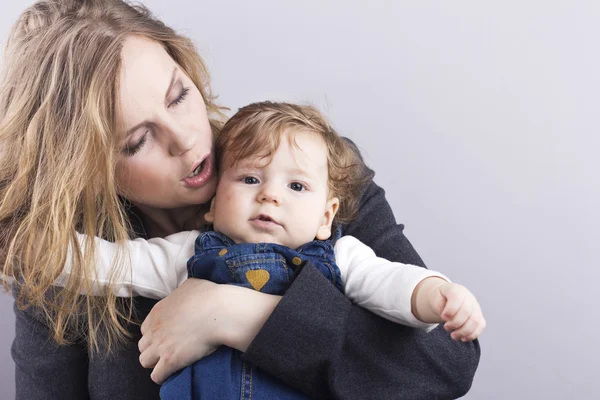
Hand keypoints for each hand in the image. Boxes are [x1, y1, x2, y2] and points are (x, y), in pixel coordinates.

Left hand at [138, 278, 279, 383]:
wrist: (219, 311)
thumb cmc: (209, 296)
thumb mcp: (190, 285)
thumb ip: (181, 292)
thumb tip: (184, 293)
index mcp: (158, 312)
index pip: (145, 328)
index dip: (156, 333)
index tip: (168, 335)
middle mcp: (155, 329)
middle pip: (143, 345)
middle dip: (154, 348)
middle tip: (170, 349)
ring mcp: (161, 345)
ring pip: (145, 361)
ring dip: (156, 362)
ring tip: (170, 362)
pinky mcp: (170, 360)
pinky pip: (156, 375)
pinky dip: (163, 375)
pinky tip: (174, 371)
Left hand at [413, 278, 485, 341]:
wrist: (447, 297)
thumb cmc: (440, 298)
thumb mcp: (435, 298)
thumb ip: (439, 306)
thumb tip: (447, 318)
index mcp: (456, 290)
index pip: (457, 297)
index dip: (450, 309)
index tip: (443, 317)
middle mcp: (468, 298)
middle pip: (466, 311)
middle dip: (455, 323)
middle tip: (446, 327)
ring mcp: (476, 307)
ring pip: (475, 321)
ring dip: (464, 331)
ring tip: (453, 336)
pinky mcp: (479, 316)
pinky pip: (480, 326)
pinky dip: (472, 334)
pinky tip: (463, 338)